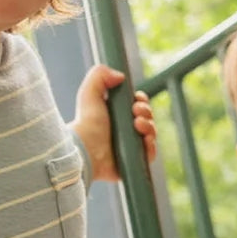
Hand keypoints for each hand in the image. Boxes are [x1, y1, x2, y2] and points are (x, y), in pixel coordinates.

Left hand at [69, 65, 155, 183]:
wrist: (85, 149)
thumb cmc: (86, 122)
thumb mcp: (89, 92)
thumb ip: (100, 74)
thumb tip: (121, 77)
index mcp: (116, 115)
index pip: (138, 106)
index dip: (141, 101)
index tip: (136, 99)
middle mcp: (124, 131)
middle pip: (147, 118)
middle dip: (146, 111)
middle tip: (135, 111)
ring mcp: (129, 147)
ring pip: (151, 134)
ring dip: (149, 126)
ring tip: (137, 124)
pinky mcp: (133, 163)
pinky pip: (150, 154)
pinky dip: (151, 145)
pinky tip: (144, 139)